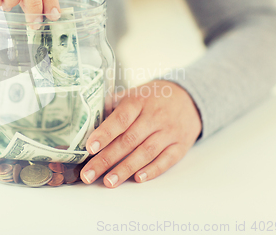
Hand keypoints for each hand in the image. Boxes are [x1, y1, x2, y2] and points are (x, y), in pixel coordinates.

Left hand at [80, 80, 201, 187]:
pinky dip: (152, 170)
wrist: (188, 98)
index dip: (105, 133)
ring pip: (146, 153)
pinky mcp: (180, 145)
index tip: (90, 147)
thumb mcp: (132, 94)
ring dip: (125, 169)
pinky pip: (166, 160)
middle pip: (129, 140)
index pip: (120, 118)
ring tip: (109, 182)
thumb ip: (111, 106)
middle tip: (89, 174)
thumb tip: (87, 123)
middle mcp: (154, 117)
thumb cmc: (152, 98)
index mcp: (138, 101)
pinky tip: (137, 179)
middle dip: (106, 159)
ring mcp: (169, 132)